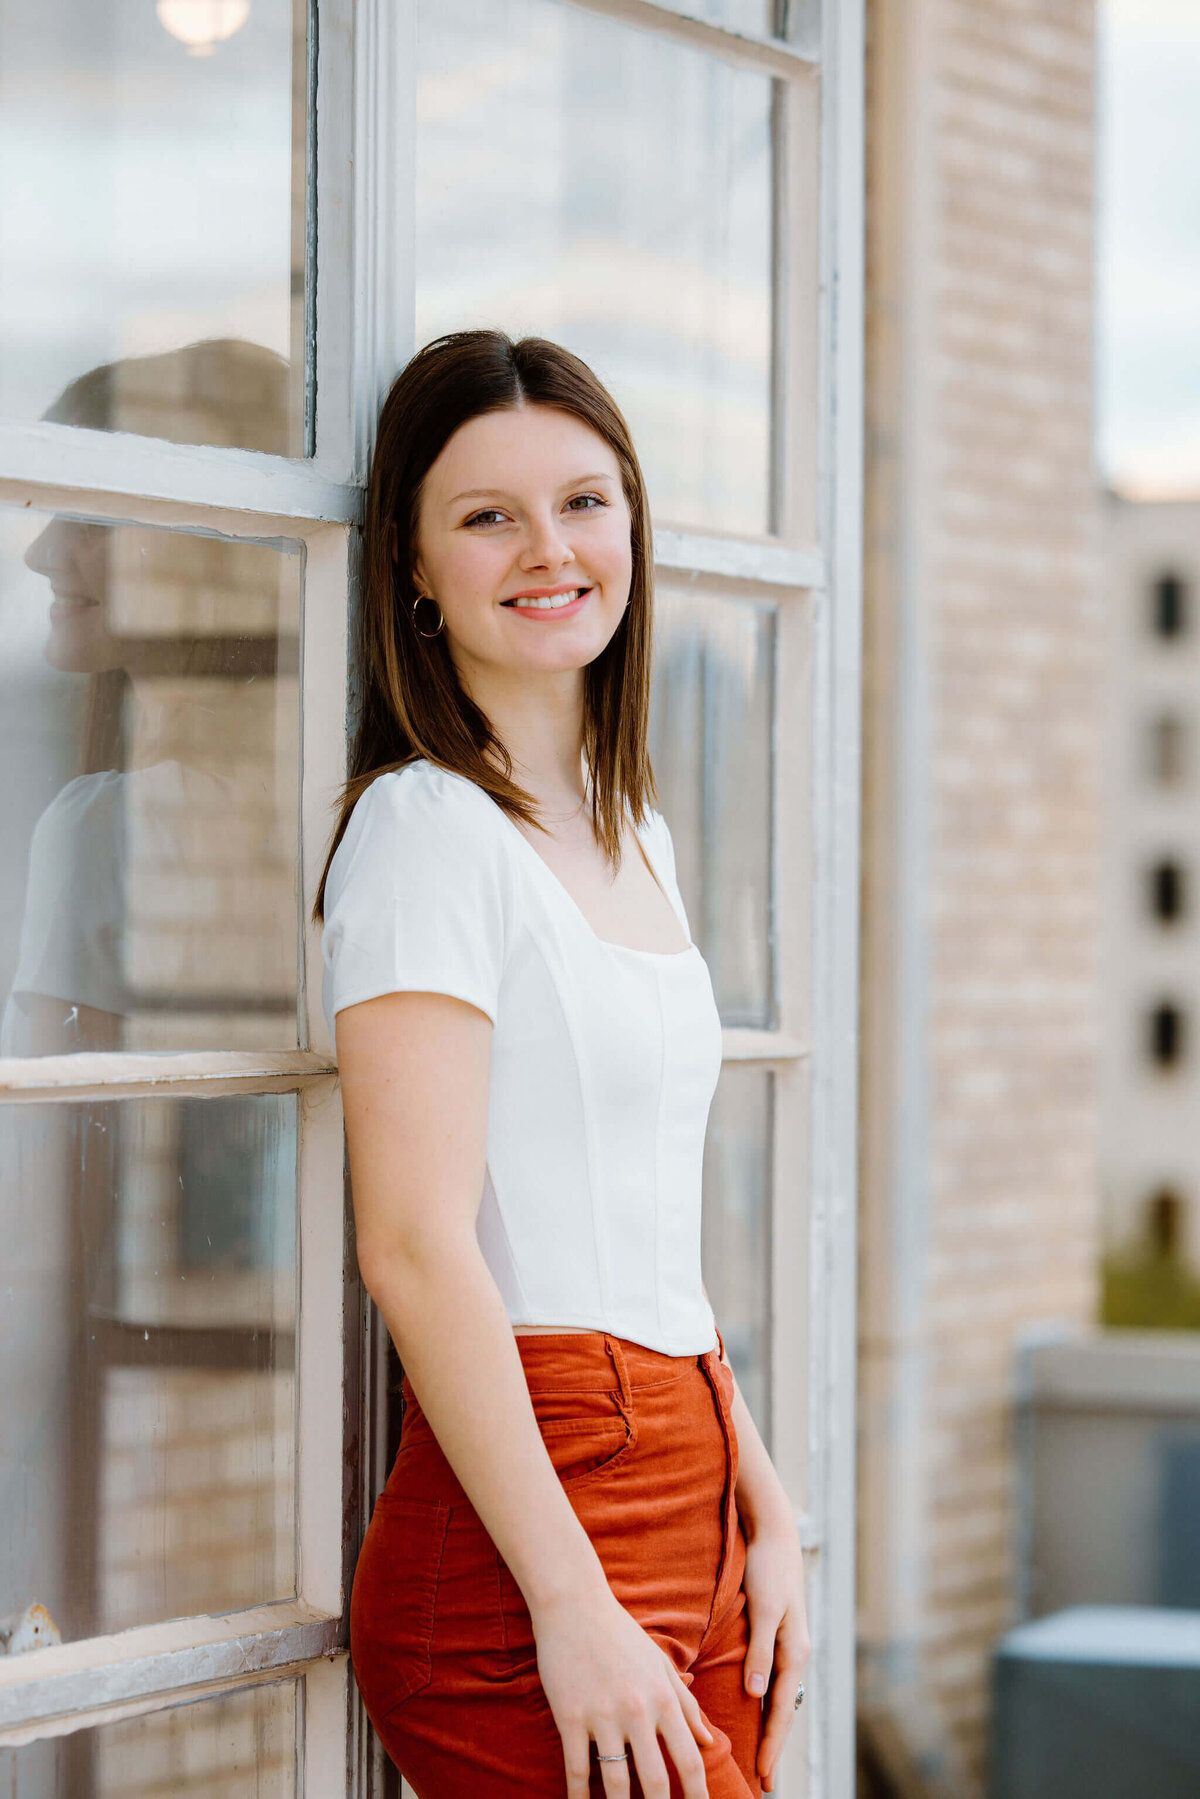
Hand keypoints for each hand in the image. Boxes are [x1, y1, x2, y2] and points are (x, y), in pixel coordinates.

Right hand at [531, 1585, 713, 1798]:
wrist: (574, 1605)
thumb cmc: (620, 1634)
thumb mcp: (661, 1664)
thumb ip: (687, 1703)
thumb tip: (709, 1740)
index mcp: (664, 1698)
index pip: (689, 1760)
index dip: (698, 1796)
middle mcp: (638, 1711)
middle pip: (655, 1782)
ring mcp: (603, 1716)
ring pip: (616, 1783)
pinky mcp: (571, 1716)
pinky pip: (577, 1769)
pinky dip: (579, 1797)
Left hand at [739, 1520, 810, 1792]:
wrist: (774, 1532)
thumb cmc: (769, 1568)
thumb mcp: (764, 1609)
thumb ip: (760, 1650)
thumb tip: (756, 1695)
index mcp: (794, 1651)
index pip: (782, 1709)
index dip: (772, 1743)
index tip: (762, 1775)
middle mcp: (793, 1653)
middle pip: (783, 1710)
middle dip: (774, 1746)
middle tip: (764, 1783)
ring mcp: (785, 1645)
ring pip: (778, 1698)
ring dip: (770, 1728)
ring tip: (761, 1759)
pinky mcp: (774, 1635)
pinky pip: (770, 1680)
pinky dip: (765, 1703)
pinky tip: (755, 1712)